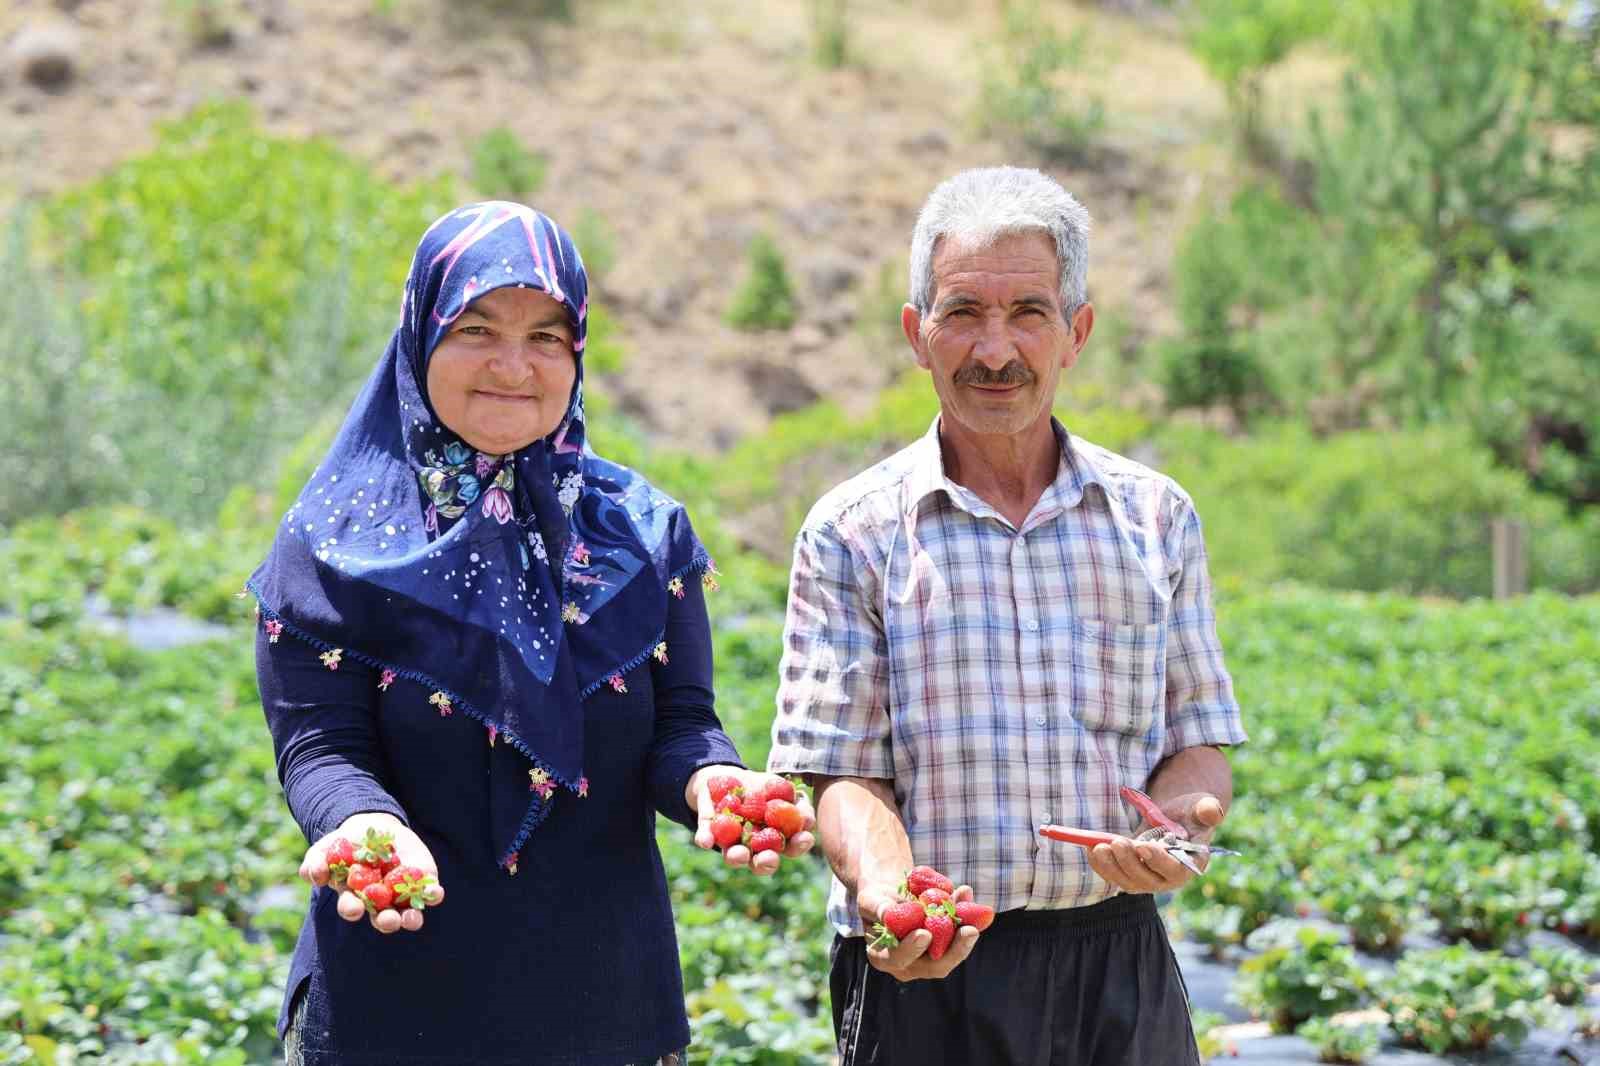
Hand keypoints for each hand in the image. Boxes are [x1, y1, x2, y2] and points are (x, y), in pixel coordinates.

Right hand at [299, 812, 444, 934]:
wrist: (372, 827)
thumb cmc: (344, 844)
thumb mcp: (325, 849)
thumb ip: (316, 862)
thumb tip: (314, 875)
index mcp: (354, 898)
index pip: (353, 908)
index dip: (353, 910)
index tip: (354, 908)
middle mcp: (379, 902)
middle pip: (383, 918)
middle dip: (386, 921)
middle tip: (388, 920)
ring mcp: (401, 893)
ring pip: (408, 912)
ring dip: (411, 917)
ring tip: (412, 918)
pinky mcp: (421, 880)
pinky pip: (429, 891)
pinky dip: (433, 894)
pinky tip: (435, 893)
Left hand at [688, 766, 815, 875]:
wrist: (727, 777)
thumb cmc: (762, 786)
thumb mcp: (782, 788)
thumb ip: (796, 804)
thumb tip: (808, 821)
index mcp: (777, 837)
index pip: (792, 846)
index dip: (799, 845)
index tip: (802, 838)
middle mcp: (755, 847)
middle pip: (763, 862)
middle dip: (767, 862)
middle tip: (768, 858)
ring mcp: (731, 843)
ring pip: (735, 857)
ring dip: (737, 857)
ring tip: (738, 853)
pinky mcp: (708, 833)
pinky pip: (706, 838)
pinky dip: (706, 838)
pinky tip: (706, 841)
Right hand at [859, 882, 979, 981]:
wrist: (893, 894)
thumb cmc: (877, 899)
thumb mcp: (871, 900)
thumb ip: (878, 908)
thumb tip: (888, 913)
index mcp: (884, 958)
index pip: (898, 959)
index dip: (912, 949)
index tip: (924, 933)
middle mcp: (910, 965)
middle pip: (935, 966)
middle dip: (955, 950)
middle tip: (969, 930)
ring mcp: (931, 958)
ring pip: (953, 952)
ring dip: (966, 933)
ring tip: (969, 905)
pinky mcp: (947, 946)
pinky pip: (961, 936)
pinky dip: (969, 917)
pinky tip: (966, 894)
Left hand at [1086, 792, 1225, 894]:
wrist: (1174, 818)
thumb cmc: (1190, 812)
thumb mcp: (1201, 806)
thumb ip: (1208, 810)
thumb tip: (1212, 812)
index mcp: (1191, 864)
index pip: (1175, 870)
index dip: (1159, 861)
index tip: (1144, 847)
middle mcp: (1169, 878)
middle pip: (1147, 879)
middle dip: (1129, 862)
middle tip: (1117, 842)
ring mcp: (1148, 879)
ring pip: (1127, 881)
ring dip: (1111, 867)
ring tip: (1098, 847)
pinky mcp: (1131, 874)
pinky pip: (1114, 875)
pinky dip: (1101, 866)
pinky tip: (1091, 850)